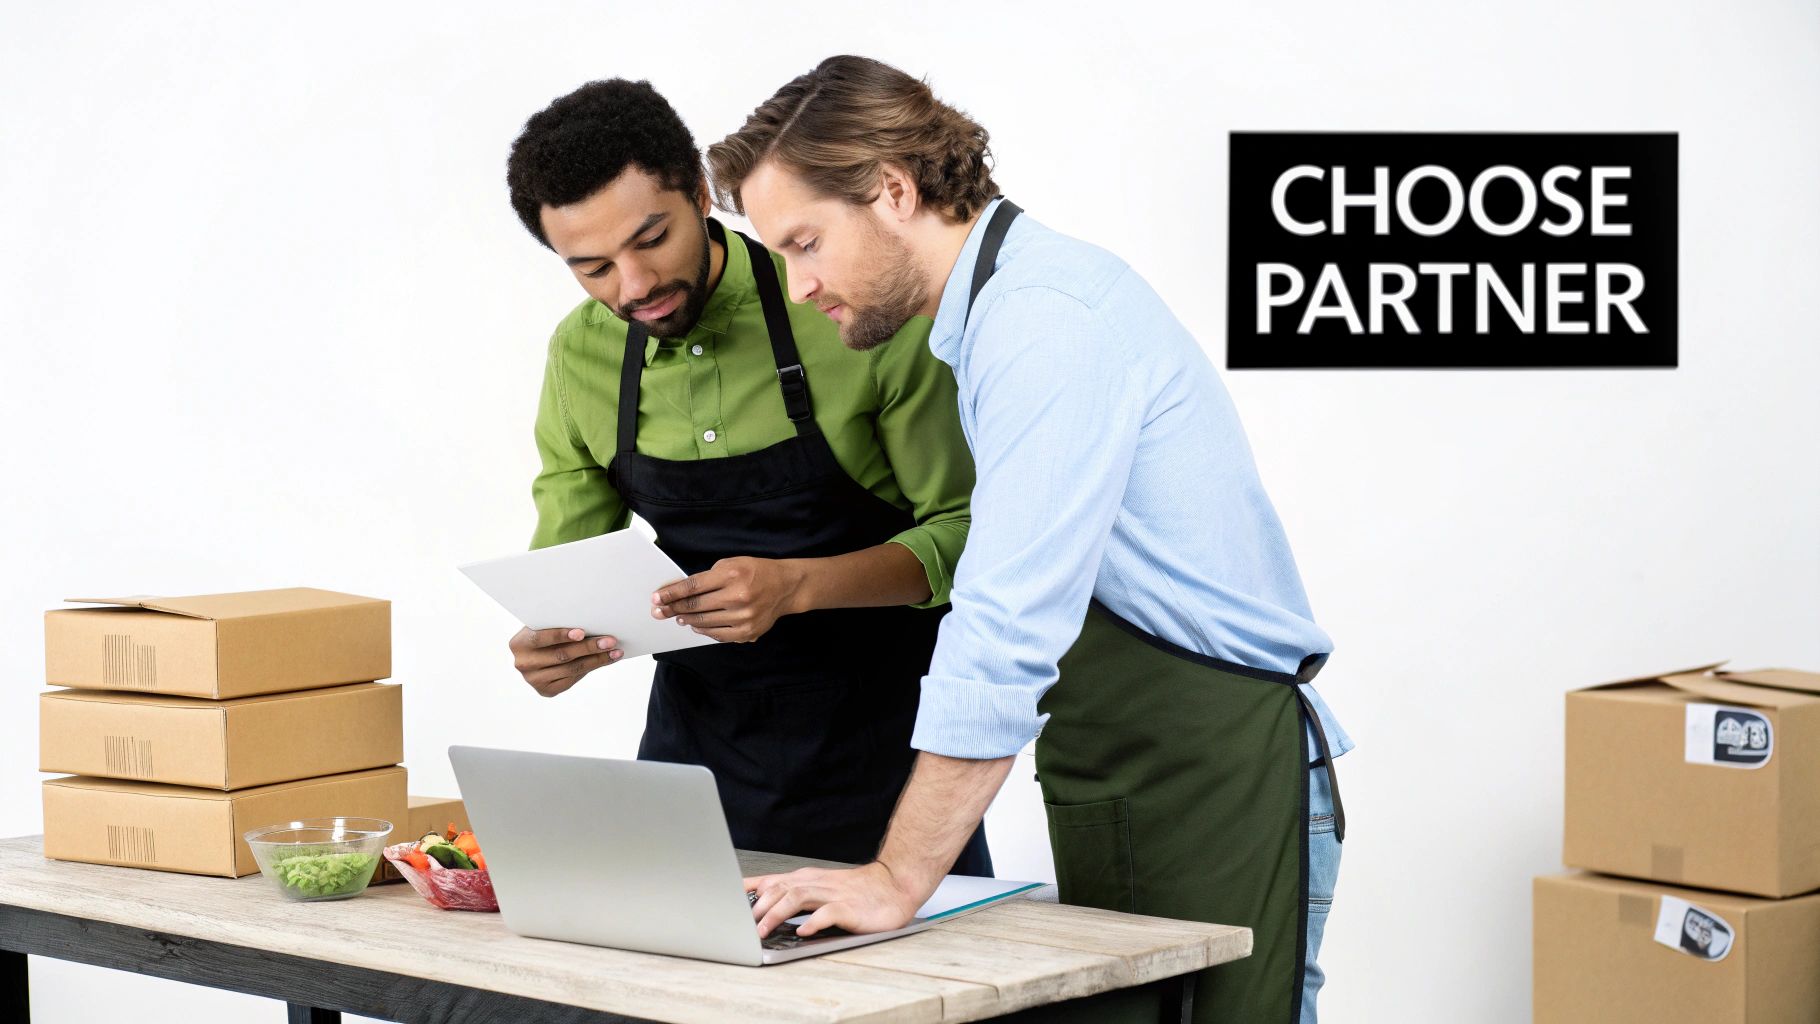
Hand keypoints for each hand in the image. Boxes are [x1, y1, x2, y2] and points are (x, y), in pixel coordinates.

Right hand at [508, 626, 620, 696]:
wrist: (535, 654)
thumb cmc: (545, 632)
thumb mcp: (544, 626)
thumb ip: (558, 625)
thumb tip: (593, 622)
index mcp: (519, 644)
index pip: (540, 638)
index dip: (561, 635)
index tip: (582, 632)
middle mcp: (523, 664)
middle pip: (561, 656)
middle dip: (588, 647)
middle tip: (609, 641)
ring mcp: (533, 680)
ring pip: (571, 669)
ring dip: (596, 660)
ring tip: (614, 651)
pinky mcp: (546, 690)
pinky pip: (572, 679)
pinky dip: (592, 668)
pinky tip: (606, 660)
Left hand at [652, 556, 806, 642]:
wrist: (785, 587)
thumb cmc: (756, 572)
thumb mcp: (731, 564)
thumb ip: (707, 578)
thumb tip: (680, 592)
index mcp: (731, 575)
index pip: (693, 586)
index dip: (672, 593)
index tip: (657, 598)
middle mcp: (737, 596)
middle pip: (696, 606)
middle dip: (673, 608)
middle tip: (659, 611)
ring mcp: (743, 617)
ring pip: (704, 622)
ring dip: (687, 620)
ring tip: (678, 617)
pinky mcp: (747, 632)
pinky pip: (718, 634)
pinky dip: (704, 630)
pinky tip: (696, 625)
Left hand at [744, 861, 923, 937]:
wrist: (894, 886)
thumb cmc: (857, 891)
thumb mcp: (821, 888)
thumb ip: (796, 894)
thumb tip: (764, 905)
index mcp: (807, 879)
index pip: (771, 880)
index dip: (748, 890)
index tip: (726, 899)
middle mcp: (816, 883)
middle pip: (779, 888)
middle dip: (758, 906)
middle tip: (741, 925)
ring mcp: (832, 894)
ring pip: (798, 898)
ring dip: (777, 913)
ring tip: (763, 930)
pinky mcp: (849, 907)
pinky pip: (828, 913)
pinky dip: (813, 922)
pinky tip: (803, 931)